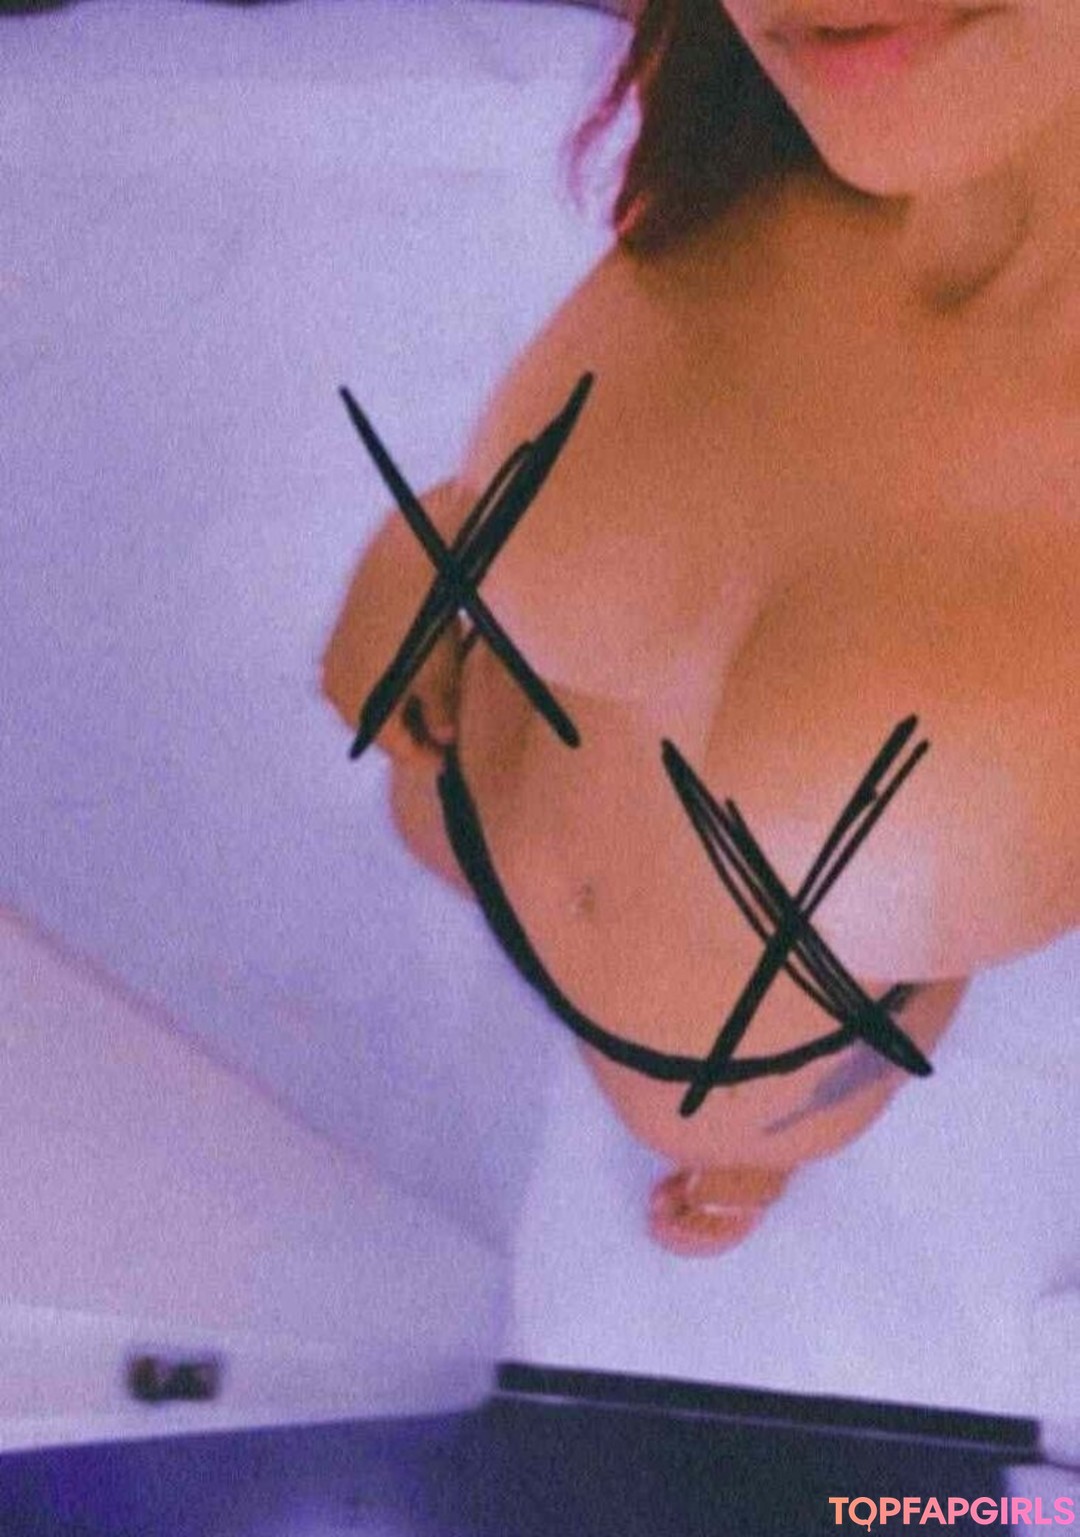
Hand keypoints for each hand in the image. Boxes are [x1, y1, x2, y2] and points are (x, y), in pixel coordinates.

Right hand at [321, 480, 467, 770]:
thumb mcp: (441, 676)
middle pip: (376, 727)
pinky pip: (360, 677)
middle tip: (441, 737)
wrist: (401, 561)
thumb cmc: (424, 623)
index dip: (425, 757)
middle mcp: (337, 693)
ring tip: (430, 707)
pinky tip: (409, 678)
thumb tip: (444, 735)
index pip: (396, 749)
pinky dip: (384, 685)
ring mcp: (332, 666)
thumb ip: (441, 713)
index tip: (446, 759)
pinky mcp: (336, 641)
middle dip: (409, 734)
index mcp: (363, 710)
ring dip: (396, 709)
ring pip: (367, 702)